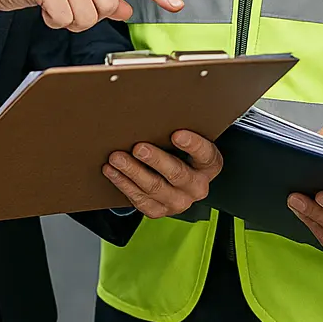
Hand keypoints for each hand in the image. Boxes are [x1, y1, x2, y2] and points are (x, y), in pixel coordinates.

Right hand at [0, 0, 182, 29]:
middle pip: (109, 5)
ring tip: (53, 5)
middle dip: (89, 17)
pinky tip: (42, 7)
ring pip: (88, 15)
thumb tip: (127, 10)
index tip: (177, 5)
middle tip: (68, 8)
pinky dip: (53, 21)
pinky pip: (64, 18)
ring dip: (69, 21)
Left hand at [103, 131, 222, 217]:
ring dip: (132, 172)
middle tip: (138, 148)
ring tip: (117, 158)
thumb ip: (180, 129)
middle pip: (177, 173)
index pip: (205, 154)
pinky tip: (113, 172)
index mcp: (209, 165)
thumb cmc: (182, 150)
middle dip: (155, 160)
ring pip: (154, 188)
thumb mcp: (189, 139)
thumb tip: (159, 110)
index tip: (176, 134)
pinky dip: (124, 184)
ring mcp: (178, 202)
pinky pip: (140, 200)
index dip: (192, 144)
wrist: (178, 177)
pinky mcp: (159, 210)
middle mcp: (197, 187)